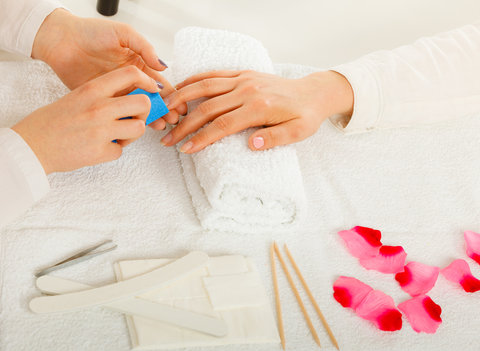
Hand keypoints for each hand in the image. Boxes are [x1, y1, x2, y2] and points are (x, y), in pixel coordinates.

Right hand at [12, 66, 158, 173]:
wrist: (31, 145)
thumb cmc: (52, 121)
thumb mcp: (78, 97)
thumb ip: (103, 95)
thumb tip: (131, 99)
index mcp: (92, 89)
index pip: (130, 74)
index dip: (148, 82)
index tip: (152, 90)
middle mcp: (99, 107)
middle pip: (143, 103)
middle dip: (146, 112)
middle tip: (136, 118)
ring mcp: (101, 131)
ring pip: (139, 128)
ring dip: (132, 133)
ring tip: (117, 136)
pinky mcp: (100, 152)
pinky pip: (121, 150)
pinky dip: (113, 151)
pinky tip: (98, 148)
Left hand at [31, 9, 183, 128]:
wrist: (61, 41)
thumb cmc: (89, 32)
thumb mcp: (122, 33)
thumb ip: (144, 48)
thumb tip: (162, 65)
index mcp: (137, 63)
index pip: (159, 82)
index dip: (171, 94)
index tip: (179, 106)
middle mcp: (128, 79)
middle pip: (152, 98)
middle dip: (165, 109)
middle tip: (174, 120)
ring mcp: (116, 91)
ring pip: (138, 108)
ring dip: (151, 117)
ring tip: (160, 126)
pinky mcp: (102, 99)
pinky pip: (119, 112)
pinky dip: (129, 120)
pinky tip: (138, 127)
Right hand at [160, 70, 353, 152]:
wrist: (314, 92)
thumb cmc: (305, 116)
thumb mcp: (298, 132)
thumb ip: (275, 138)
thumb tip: (251, 145)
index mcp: (259, 107)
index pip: (223, 124)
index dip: (201, 138)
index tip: (185, 149)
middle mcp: (248, 90)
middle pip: (207, 107)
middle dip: (184, 125)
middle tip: (167, 140)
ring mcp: (243, 79)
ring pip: (205, 86)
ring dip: (182, 98)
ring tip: (165, 112)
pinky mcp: (242, 73)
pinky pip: (213, 74)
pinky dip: (194, 80)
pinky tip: (180, 88)